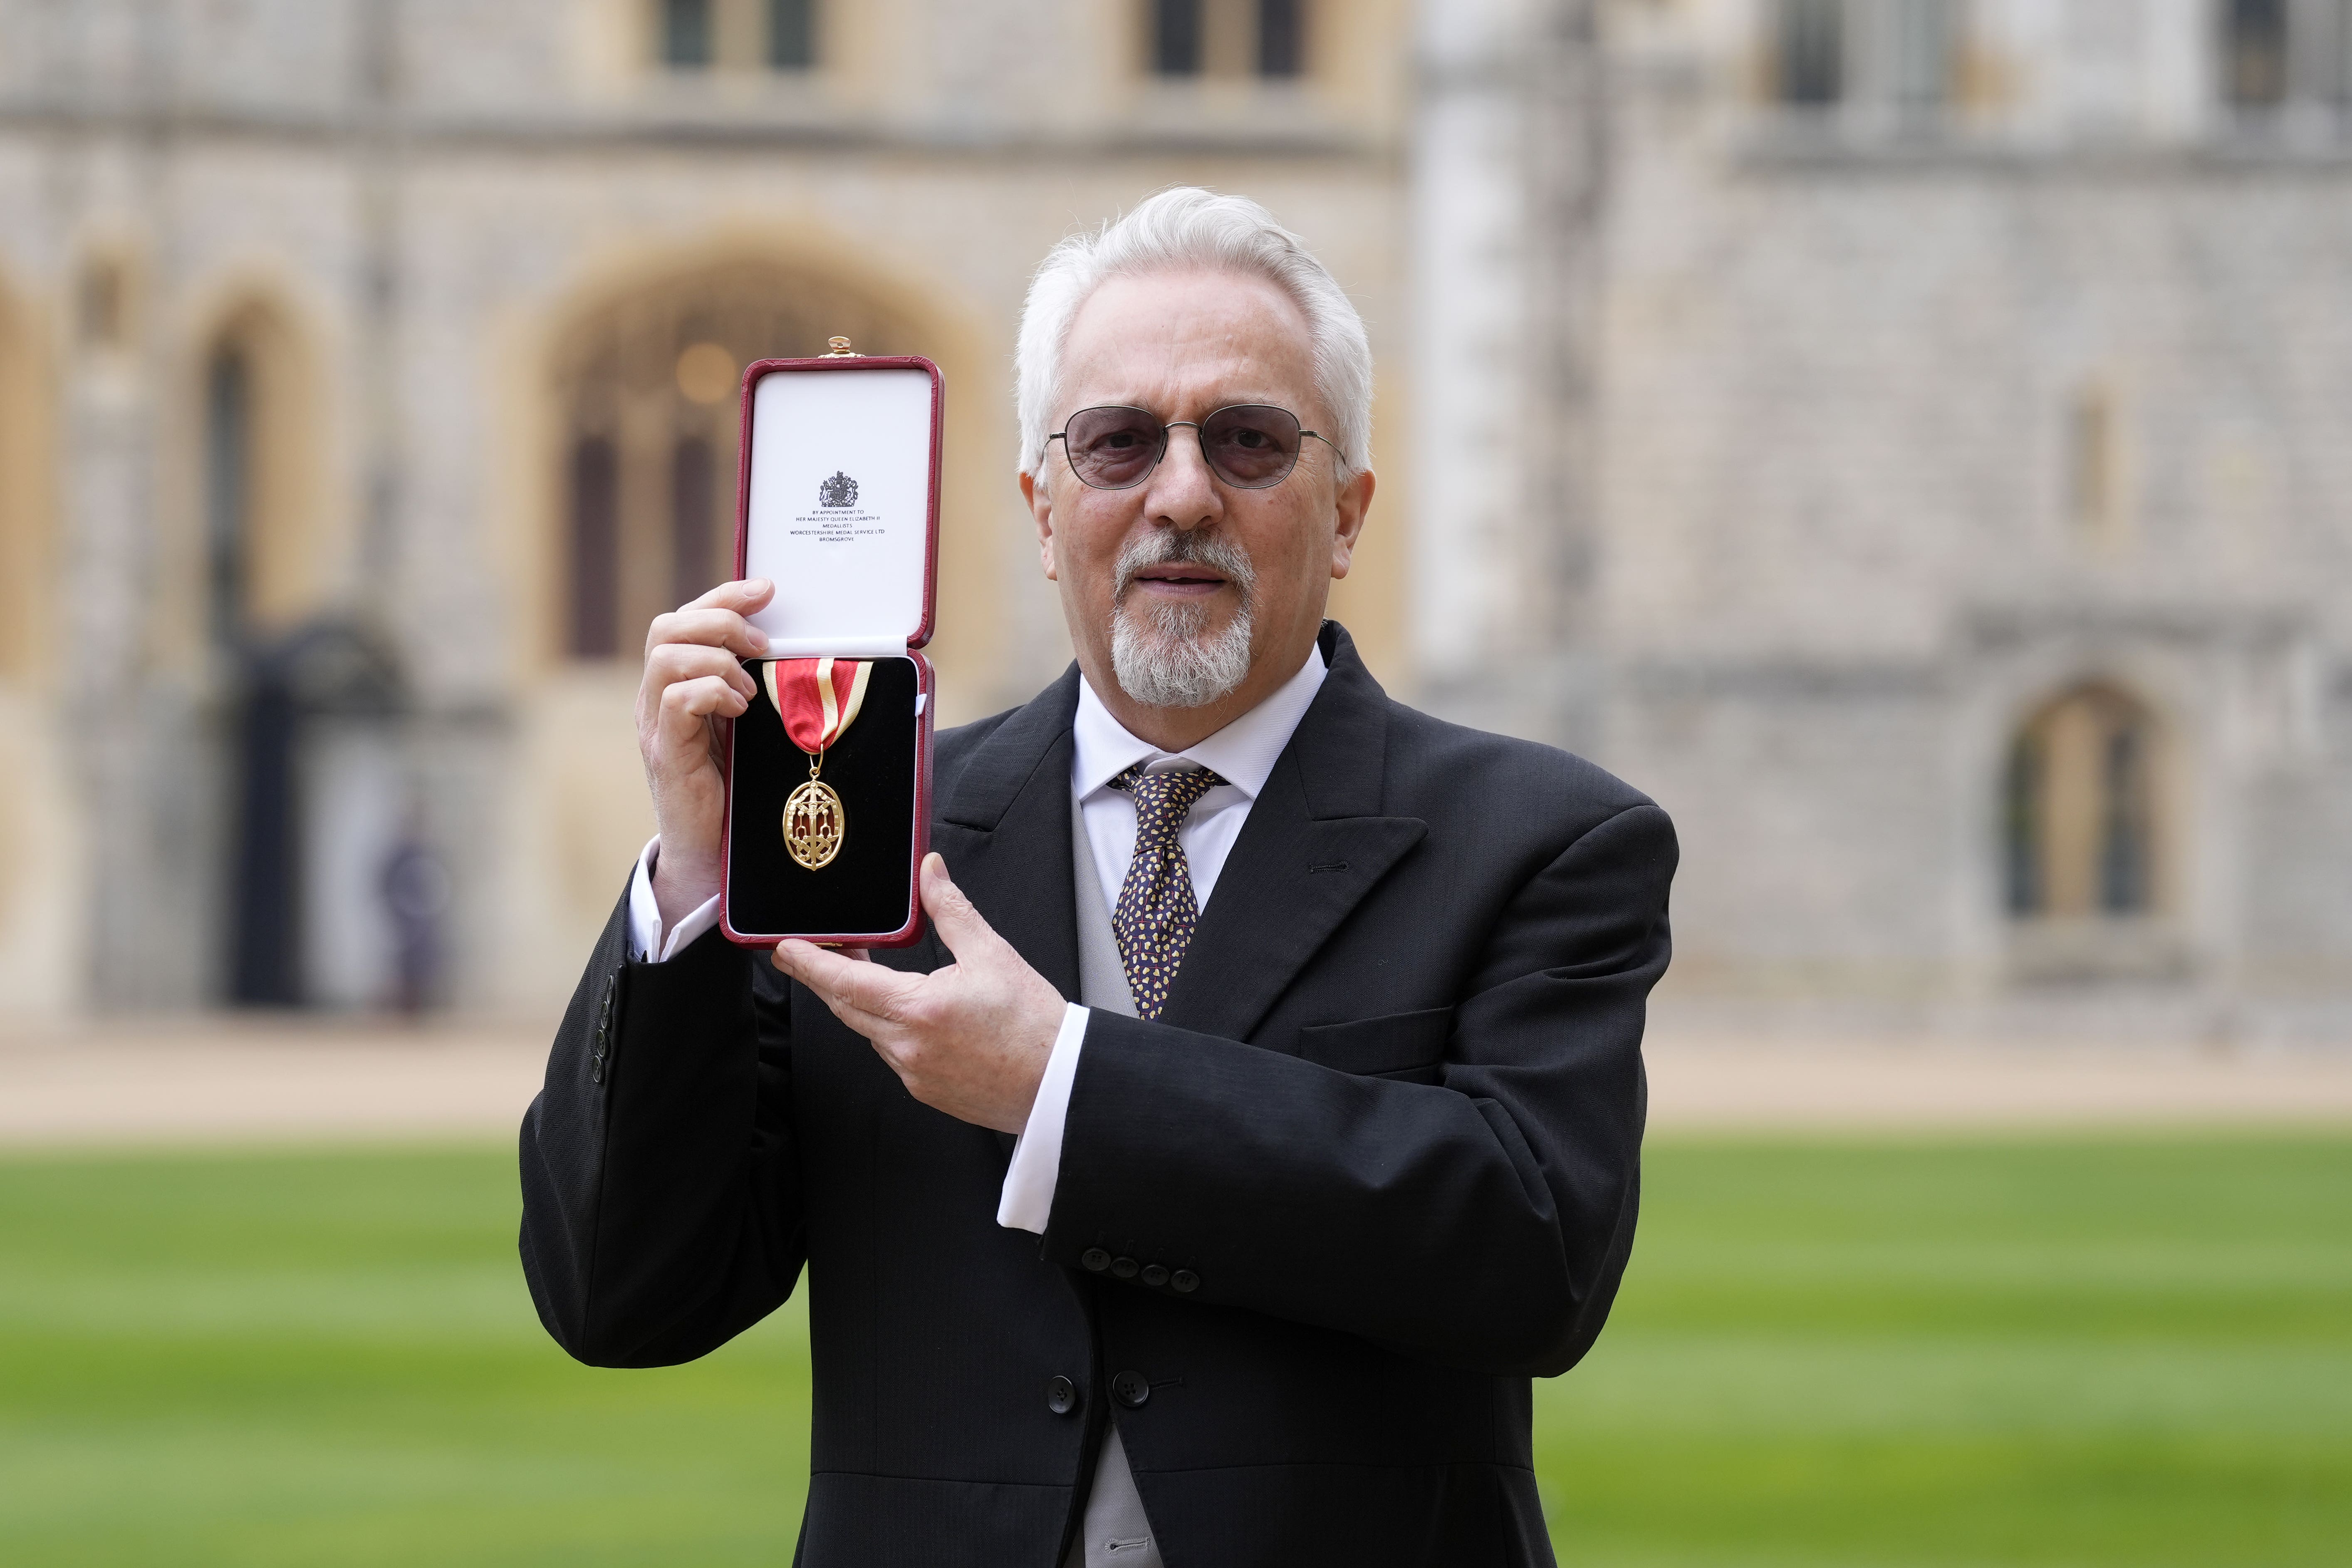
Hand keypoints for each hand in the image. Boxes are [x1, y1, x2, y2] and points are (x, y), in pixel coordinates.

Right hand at [636, 579, 772, 929]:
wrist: (712, 854)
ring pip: (666, 656)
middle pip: (667, 626)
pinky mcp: (665, 752)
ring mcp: (655, 725)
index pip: (685, 618)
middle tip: (762, 643)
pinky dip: (712, 691)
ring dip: (718, 658)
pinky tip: (741, 710)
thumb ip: (758, 687)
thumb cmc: (738, 788)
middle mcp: (656, 698)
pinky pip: (676, 700)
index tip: (767, 589)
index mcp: (677, 684)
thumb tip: (799, 650)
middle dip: (720, 620)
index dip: (724, 596)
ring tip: (751, 688)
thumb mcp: (751, 726)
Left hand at [771, 854, 1065, 1133]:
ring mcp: (913, 1073)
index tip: (784, 949)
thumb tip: (930, 873)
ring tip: (865, 972)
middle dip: (824, 977)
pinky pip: (891, 1053)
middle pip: (845, 1008)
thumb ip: (951, 910)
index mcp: (918, 1010)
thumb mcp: (993, 953)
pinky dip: (887, 1027)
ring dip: (859, 1002)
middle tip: (809, 952)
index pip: (843, 982)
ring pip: (868, 1031)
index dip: (808, 963)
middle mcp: (907, 1047)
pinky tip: (905, 1011)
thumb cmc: (1034, 1025)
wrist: (1060, 1081)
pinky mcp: (925, 1090)